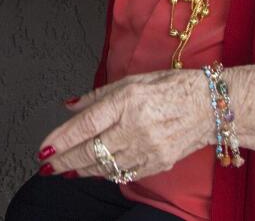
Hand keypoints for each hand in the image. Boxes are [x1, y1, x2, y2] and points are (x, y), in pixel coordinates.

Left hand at [38, 70, 206, 182]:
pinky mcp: (158, 163)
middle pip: (91, 150)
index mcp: (127, 101)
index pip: (86, 125)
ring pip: (105, 166)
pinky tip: (93, 171)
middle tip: (46, 166)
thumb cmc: (170, 87)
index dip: (62, 140)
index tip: (44, 149)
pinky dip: (106, 173)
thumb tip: (69, 106)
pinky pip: (124, 173)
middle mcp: (136, 126)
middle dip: (65, 160)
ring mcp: (148, 148)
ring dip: (81, 169)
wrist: (209, 106)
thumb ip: (97, 96)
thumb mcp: (131, 81)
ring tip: (65, 169)